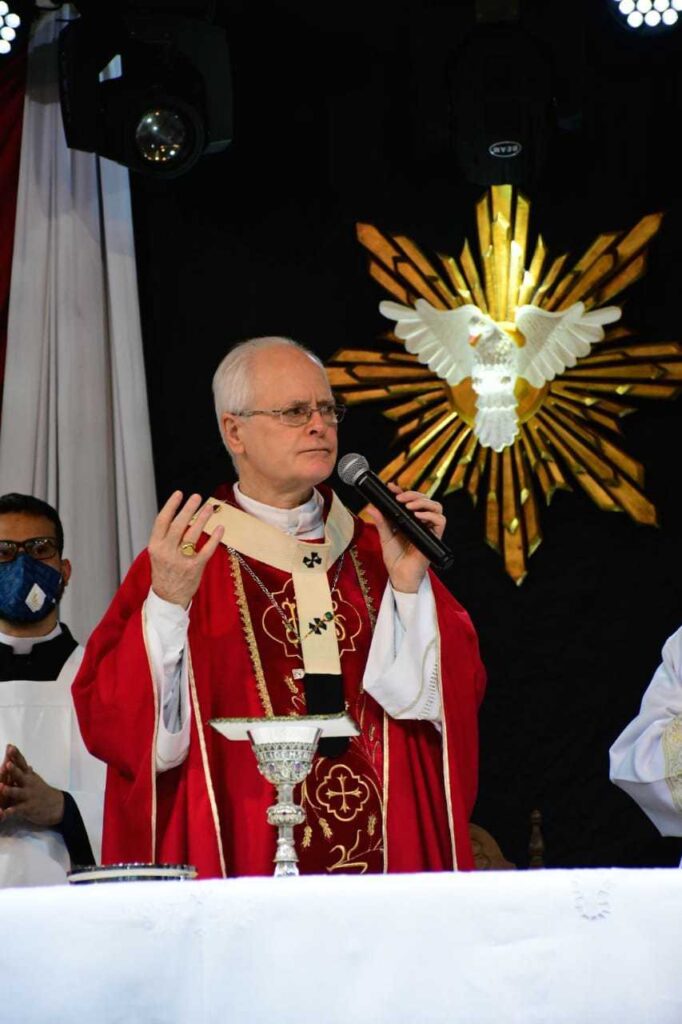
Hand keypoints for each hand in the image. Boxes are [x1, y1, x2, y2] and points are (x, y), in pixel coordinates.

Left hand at [0, 744, 64, 826]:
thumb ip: (24, 768)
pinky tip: (4, 812)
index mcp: (28, 775)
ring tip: (1, 787)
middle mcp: (29, 783)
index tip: (10, 746)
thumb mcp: (33, 777)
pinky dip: (10, 811)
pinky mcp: (28, 808)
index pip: (22, 763)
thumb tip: (16, 752)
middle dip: (13, 770)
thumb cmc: (40, 790)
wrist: (56, 805)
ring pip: (17, 792)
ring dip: (9, 790)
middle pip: (20, 775)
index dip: (16, 755)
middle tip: (7, 764)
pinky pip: (17, 810)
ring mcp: (28, 796)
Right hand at [148, 492, 224, 607]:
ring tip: (209, 508)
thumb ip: (165, 537)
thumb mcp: (157, 554)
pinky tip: (220, 528)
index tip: (179, 494)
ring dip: (202, 518)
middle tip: (197, 497)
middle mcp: (166, 552)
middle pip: (178, 524)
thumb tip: (178, 515)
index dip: (171, 505)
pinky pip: (206, 549)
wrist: (168, 598)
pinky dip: (214, 538)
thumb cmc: (164, 573)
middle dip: (188, 508)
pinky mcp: (195, 568)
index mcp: (155, 546)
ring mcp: (180, 560)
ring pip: (193, 534)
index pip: (162, 520)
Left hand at [365, 484, 445, 593]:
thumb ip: (381, 521)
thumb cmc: (394, 558)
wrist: (400, 576)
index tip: (391, 487)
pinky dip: (430, 515)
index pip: (411, 499)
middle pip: (425, 499)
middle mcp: (421, 522)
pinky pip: (440, 521)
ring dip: (422, 502)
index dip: (403, 491)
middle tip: (400, 497)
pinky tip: (418, 516)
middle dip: (413, 494)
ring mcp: (429, 529)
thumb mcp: (385, 537)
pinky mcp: (434, 538)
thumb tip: (371, 506)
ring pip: (436, 507)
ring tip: (409, 505)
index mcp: (410, 520)